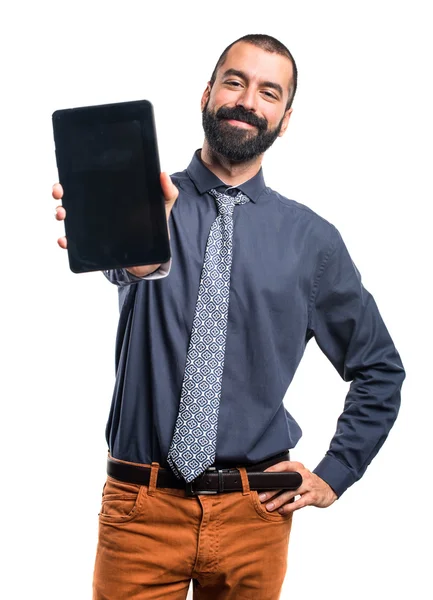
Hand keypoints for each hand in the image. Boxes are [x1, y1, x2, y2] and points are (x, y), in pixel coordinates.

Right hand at [53, 172, 178, 275]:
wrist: (154, 255)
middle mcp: (97, 211)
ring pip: (70, 219)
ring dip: (60, 214)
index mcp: (109, 198)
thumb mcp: (162, 206)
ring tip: (61, 213)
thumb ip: (167, 192)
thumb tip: (163, 174)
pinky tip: (64, 240)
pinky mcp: (94, 246)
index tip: (66, 175)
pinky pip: (76, 244)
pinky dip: (66, 242)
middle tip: (59, 192)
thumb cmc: (154, 226)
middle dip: (60, 193)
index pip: (87, 184)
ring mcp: (93, 229)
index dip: (73, 177)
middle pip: (72, 198)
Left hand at [259, 460, 337, 514]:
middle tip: (261, 497)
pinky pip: (300, 502)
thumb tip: (267, 484)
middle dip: (271, 490)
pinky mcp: (313, 496)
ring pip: (290, 493)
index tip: (260, 478)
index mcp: (298, 467)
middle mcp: (303, 474)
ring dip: (278, 501)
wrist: (328, 488)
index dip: (272, 471)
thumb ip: (288, 477)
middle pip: (285, 482)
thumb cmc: (309, 483)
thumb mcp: (300, 476)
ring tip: (269, 507)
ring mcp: (309, 485)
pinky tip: (282, 511)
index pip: (283, 466)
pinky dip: (290, 507)